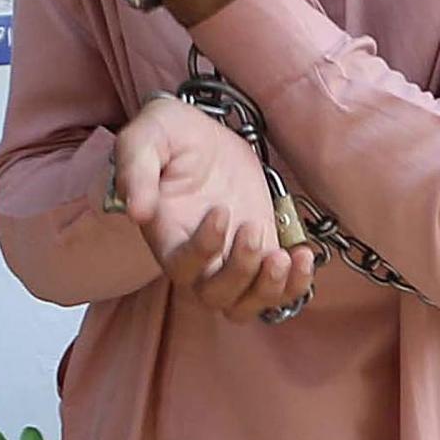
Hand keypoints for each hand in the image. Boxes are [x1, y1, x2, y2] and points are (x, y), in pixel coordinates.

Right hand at [113, 97, 314, 321]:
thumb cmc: (170, 136)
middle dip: (240, 271)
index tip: (221, 210)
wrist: (205, 135)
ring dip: (269, 289)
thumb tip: (137, 211)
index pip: (181, 267)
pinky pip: (279, 291)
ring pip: (245, 305)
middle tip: (254, 227)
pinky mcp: (263, 251)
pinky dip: (295, 284)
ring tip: (286, 256)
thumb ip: (136, 170)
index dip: (203, 249)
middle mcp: (198, 257)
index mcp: (167, 236)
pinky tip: (303, 254)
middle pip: (214, 297)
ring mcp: (232, 258)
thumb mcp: (146, 139)